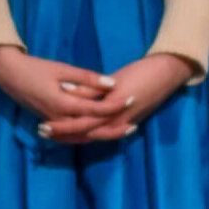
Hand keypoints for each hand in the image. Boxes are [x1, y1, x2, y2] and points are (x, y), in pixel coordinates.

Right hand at [0, 46, 122, 132]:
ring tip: (121, 132)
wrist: (8, 74)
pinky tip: (97, 133)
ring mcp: (54, 123)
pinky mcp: (50, 122)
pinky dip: (87, 136)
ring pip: (83, 136)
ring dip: (102, 135)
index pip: (96, 109)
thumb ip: (88, 78)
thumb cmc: (35, 68)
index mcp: (63, 104)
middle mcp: (59, 119)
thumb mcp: (63, 68)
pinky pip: (72, 136)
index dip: (115, 104)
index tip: (131, 97)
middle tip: (134, 126)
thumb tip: (112, 83)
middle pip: (92, 130)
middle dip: (114, 129)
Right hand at [37, 54, 193, 144]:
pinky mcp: (119, 96)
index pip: (88, 134)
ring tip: (48, 116)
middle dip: (62, 132)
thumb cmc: (149, 85)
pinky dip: (79, 94)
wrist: (167, 73)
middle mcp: (115, 121)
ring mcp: (117, 109)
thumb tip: (99, 112)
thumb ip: (112, 109)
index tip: (50, 133)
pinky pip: (94, 99)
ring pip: (87, 120)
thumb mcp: (129, 101)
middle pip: (84, 131)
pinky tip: (64, 88)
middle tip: (42, 131)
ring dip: (67, 120)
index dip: (69, 135)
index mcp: (117, 123)